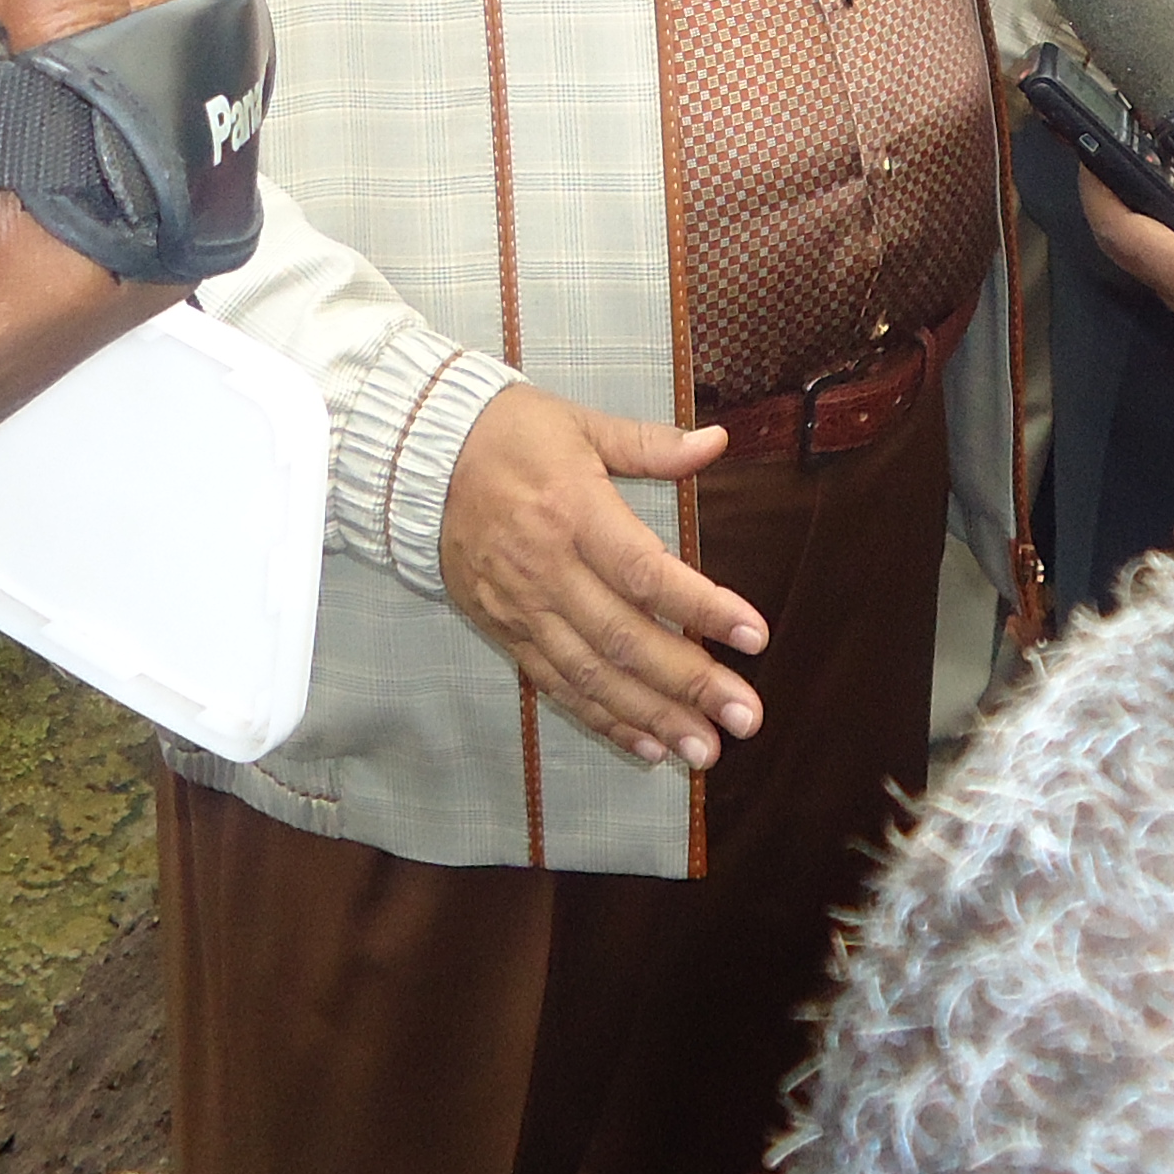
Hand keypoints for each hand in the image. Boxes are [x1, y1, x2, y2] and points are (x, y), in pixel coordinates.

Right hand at [439, 387, 769, 769]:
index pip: (646, 572)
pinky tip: (645, 746)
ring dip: (651, 717)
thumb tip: (718, 441)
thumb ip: (651, 444)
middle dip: (688, 684)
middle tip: (743, 718)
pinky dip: (601, 718)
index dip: (701, 608)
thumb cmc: (509, 434)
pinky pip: (557, 684)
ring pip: (592, 675)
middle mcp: (548, 569)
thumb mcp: (582, 424)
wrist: (420, 457)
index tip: (754, 636)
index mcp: (574, 512)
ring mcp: (523, 607)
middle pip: (625, 639)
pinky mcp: (504, 630)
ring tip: (702, 750)